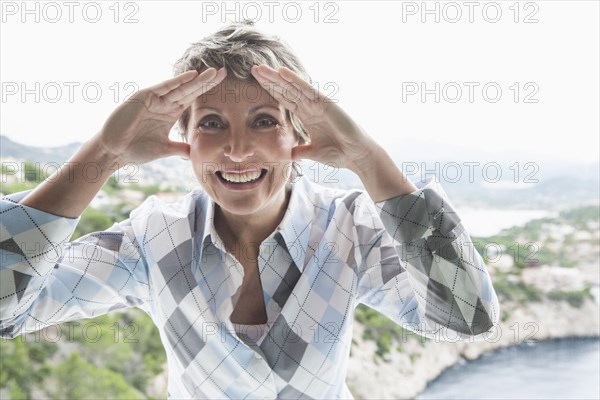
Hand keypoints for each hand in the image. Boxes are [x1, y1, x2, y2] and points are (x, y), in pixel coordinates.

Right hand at [96, 67, 226, 164]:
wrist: (115, 151)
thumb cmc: (136, 149)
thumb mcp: (164, 149)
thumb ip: (180, 148)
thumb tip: (194, 154)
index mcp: (170, 112)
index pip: (193, 98)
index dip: (207, 91)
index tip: (224, 84)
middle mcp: (164, 103)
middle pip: (190, 90)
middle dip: (206, 81)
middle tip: (224, 72)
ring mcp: (154, 99)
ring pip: (179, 87)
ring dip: (196, 79)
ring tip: (212, 72)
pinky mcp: (143, 97)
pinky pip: (162, 88)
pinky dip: (176, 82)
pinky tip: (190, 76)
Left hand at [250, 64, 378, 173]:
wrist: (356, 156)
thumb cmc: (339, 154)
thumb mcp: (314, 153)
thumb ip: (301, 151)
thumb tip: (290, 155)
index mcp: (308, 116)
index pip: (285, 100)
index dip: (271, 90)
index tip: (256, 83)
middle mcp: (311, 107)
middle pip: (286, 90)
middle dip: (270, 80)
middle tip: (253, 69)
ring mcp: (318, 103)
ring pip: (293, 87)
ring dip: (277, 77)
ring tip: (261, 68)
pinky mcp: (326, 103)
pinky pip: (307, 90)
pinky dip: (295, 80)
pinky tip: (282, 72)